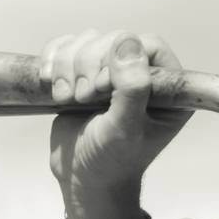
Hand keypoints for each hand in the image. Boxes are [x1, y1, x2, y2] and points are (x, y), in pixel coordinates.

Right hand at [38, 30, 190, 218]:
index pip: (146, 44)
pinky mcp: (80, 74)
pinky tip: (51, 85)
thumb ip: (133, 89)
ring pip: (86, 41)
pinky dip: (52, 61)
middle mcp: (141, 74)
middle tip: (84, 99)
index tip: (103, 88)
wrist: (81, 178)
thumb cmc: (111, 162)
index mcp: (167, 87)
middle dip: (89, 65)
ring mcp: (109, 72)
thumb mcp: (126, 129)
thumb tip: (127, 44)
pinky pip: (64, 47)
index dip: (120, 57)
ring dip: (68, 67)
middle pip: (112, 39)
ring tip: (67, 98)